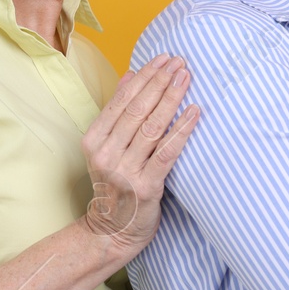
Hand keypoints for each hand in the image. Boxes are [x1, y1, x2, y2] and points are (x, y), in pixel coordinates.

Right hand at [80, 54, 199, 256]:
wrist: (113, 230)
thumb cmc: (115, 186)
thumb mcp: (106, 148)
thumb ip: (117, 113)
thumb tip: (131, 76)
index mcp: (94, 140)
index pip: (122, 101)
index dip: (144, 77)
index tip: (163, 59)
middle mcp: (106, 153)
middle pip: (138, 110)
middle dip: (161, 82)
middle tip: (179, 63)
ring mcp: (125, 170)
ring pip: (153, 126)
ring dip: (172, 99)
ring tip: (187, 79)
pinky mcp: (146, 186)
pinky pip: (168, 151)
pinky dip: (182, 129)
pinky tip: (194, 112)